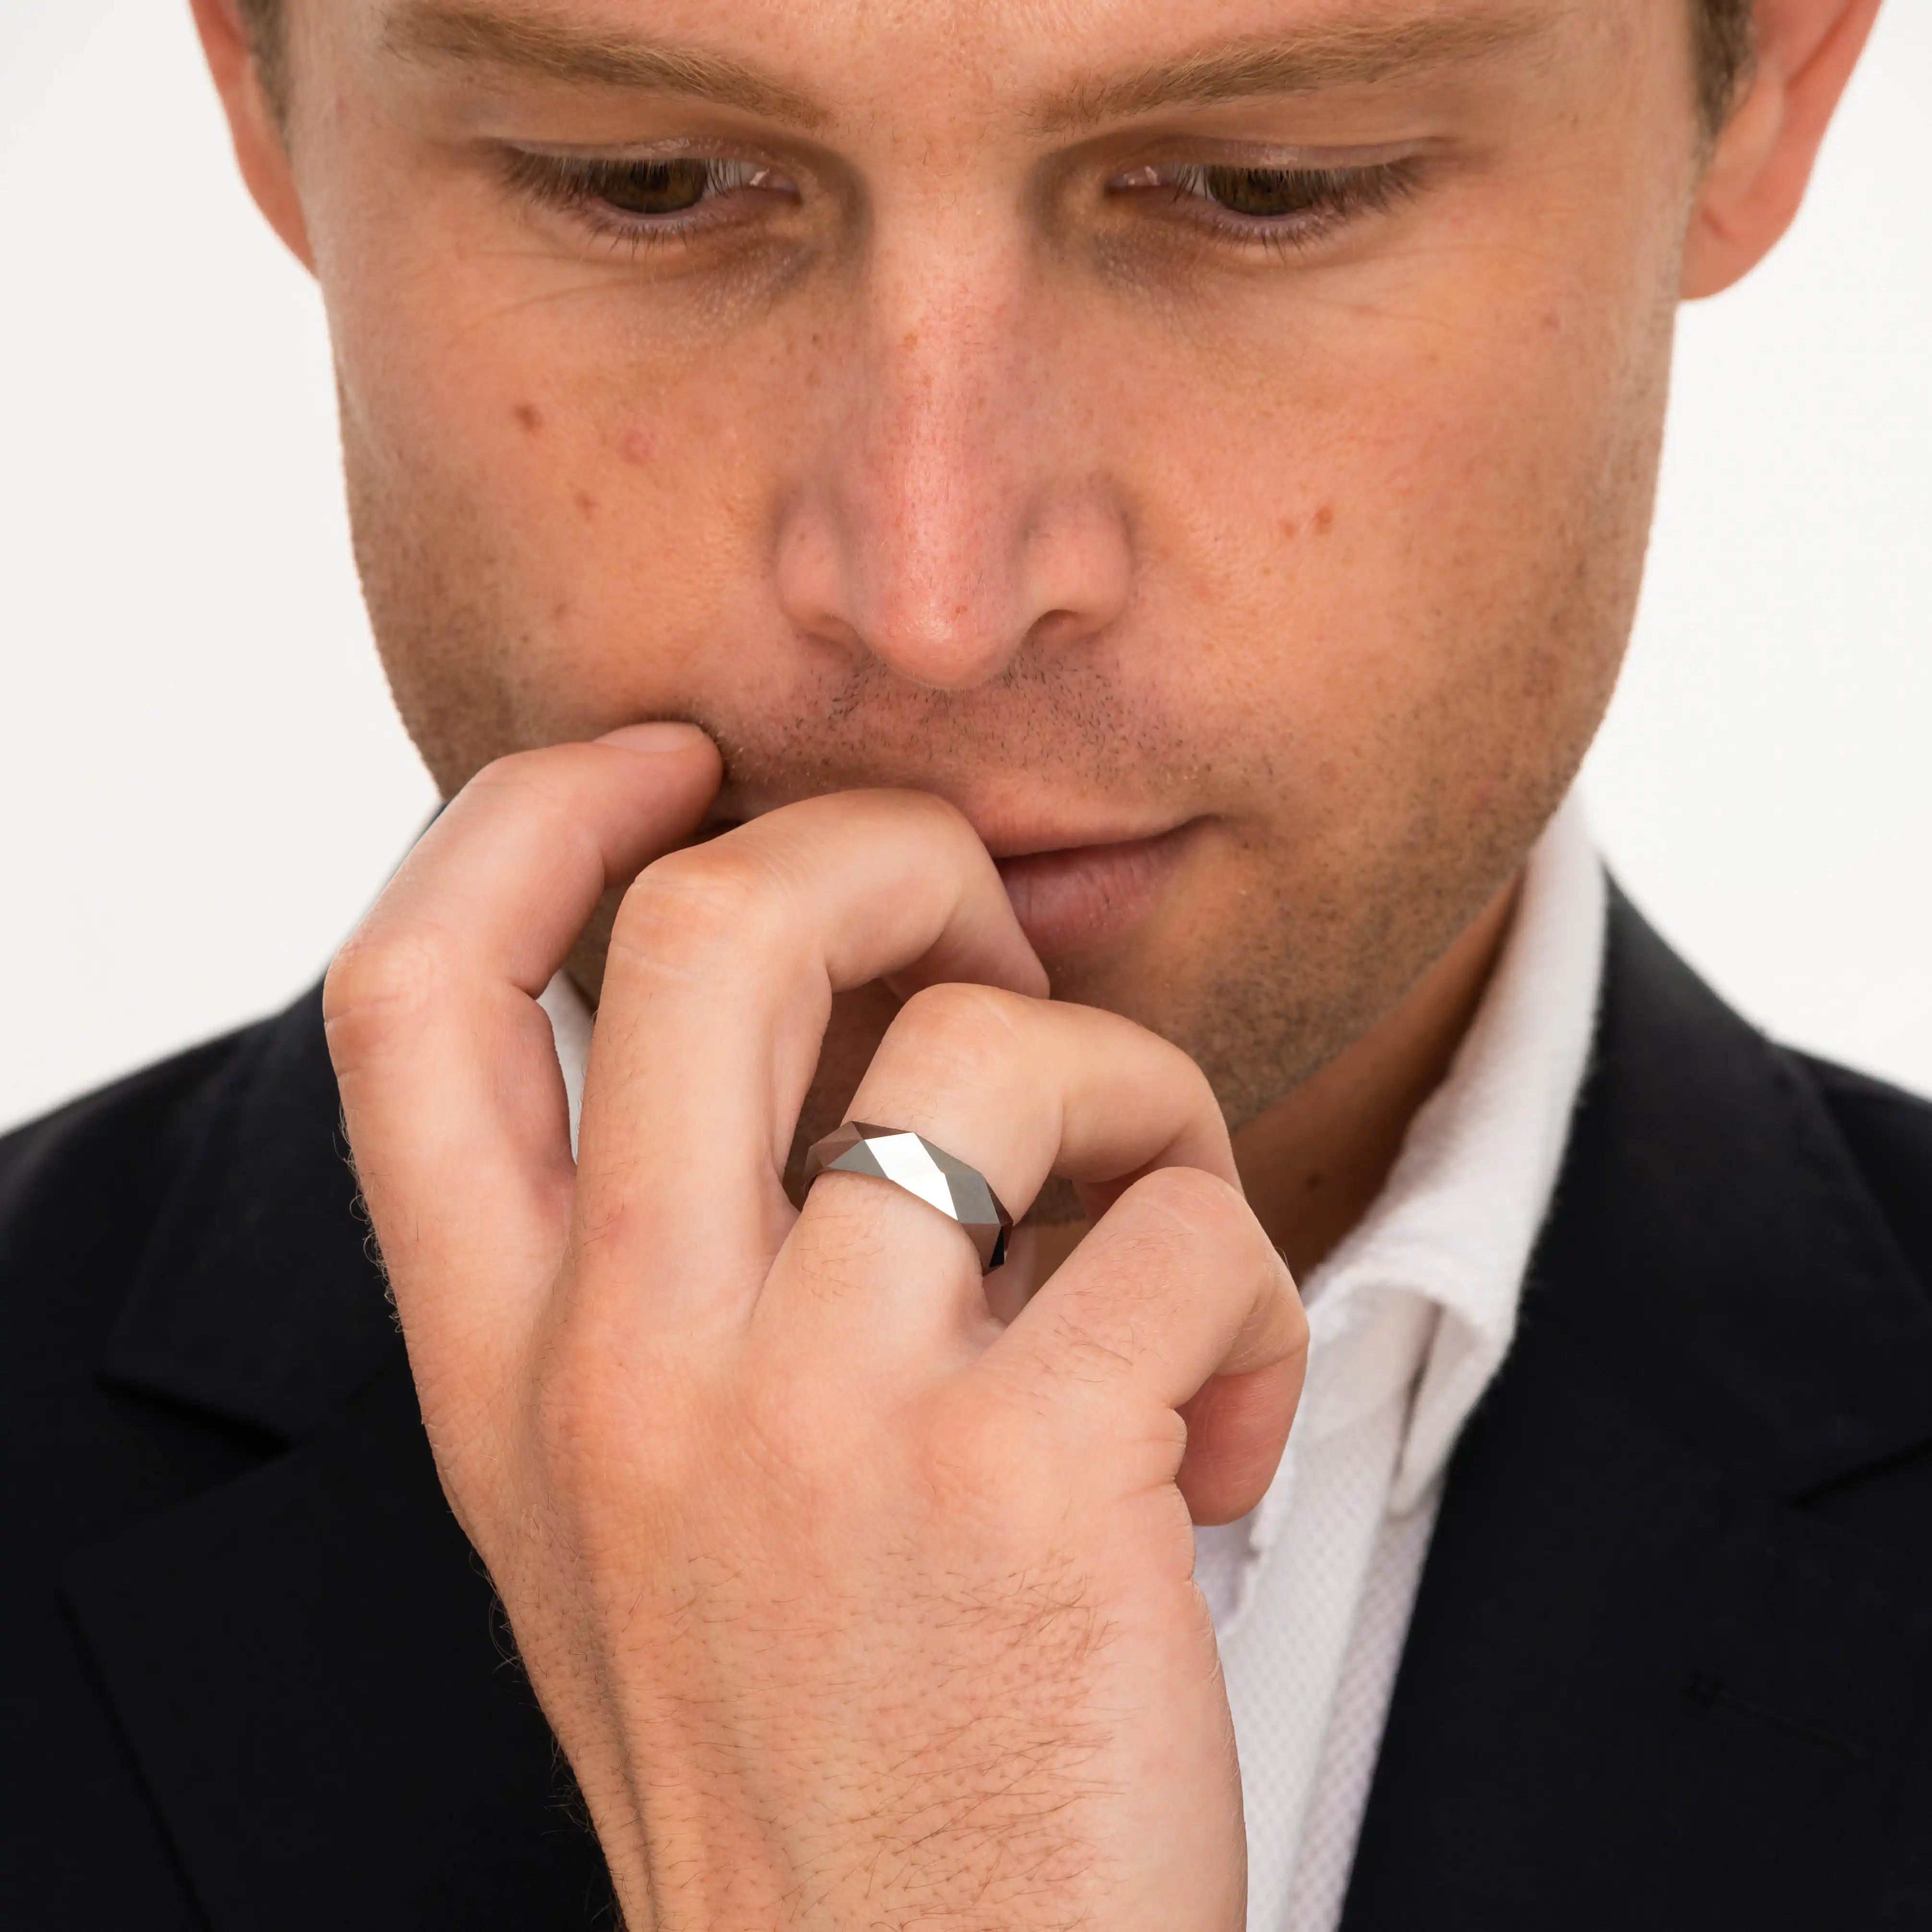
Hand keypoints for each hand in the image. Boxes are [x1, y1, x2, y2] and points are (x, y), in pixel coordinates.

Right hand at [325, 724, 1307, 1930]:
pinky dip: (1248, 1283)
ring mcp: (816, 1423)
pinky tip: (1224, 1426)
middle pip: (710, 924)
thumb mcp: (656, 1511)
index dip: (527, 817)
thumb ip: (685, 1275)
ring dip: (1143, 1101)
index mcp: (514, 1374)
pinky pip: (1185, 1227)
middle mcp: (631, 1370)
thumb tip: (846, 1023)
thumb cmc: (822, 1756)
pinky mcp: (1023, 1485)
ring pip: (1008, 1049)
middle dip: (884, 853)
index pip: (406, 999)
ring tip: (1164, 1251)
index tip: (663, 762)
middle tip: (983, 954)